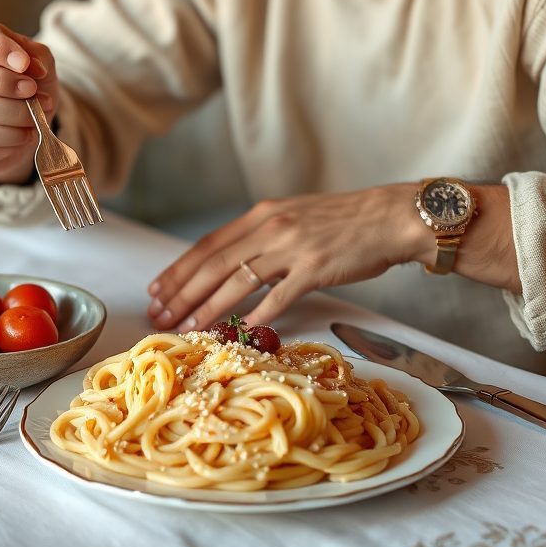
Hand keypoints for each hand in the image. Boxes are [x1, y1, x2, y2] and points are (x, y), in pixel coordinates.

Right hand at [0, 20, 59, 183]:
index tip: (25, 64)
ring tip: (35, 122)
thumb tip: (31, 66)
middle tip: (38, 98)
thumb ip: (37, 55)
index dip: (2, 49)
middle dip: (10, 88)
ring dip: (15, 121)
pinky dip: (8, 146)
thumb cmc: (26, 88)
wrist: (21, 128)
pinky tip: (20, 139)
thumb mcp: (38, 65)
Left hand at [146, 185, 427, 331]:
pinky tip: (236, 333)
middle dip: (181, 291)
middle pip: (214, 263)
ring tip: (185, 327)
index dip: (179, 268)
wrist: (388, 217)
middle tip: (159, 314)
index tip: (157, 288)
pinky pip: (277, 297)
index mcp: (263, 213)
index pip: (209, 244)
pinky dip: (253, 317)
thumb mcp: (294, 215)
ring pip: (236, 282)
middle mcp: (271, 227)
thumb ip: (263, 234)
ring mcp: (292, 247)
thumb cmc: (344, 220)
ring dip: (206, 308)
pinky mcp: (314, 269)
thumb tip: (233, 260)